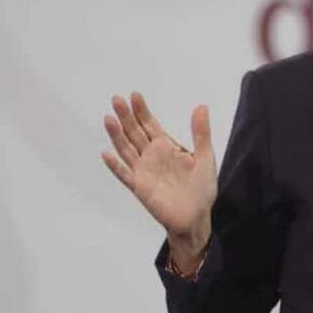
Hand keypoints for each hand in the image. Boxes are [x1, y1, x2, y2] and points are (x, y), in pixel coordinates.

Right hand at [102, 92, 216, 268]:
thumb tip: (201, 106)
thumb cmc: (202, 188)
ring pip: (126, 149)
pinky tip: (107, 154)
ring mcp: (144, 171)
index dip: (142, 110)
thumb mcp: (205, 157)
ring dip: (117, 135)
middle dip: (126, 117)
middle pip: (135, 133)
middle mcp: (152, 156)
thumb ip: (201, 133)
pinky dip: (116, 166)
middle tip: (116, 99)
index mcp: (167, 147)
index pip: (150, 125)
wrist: (196, 216)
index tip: (134, 95)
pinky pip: (125, 175)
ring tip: (108, 119)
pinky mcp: (140, 187)